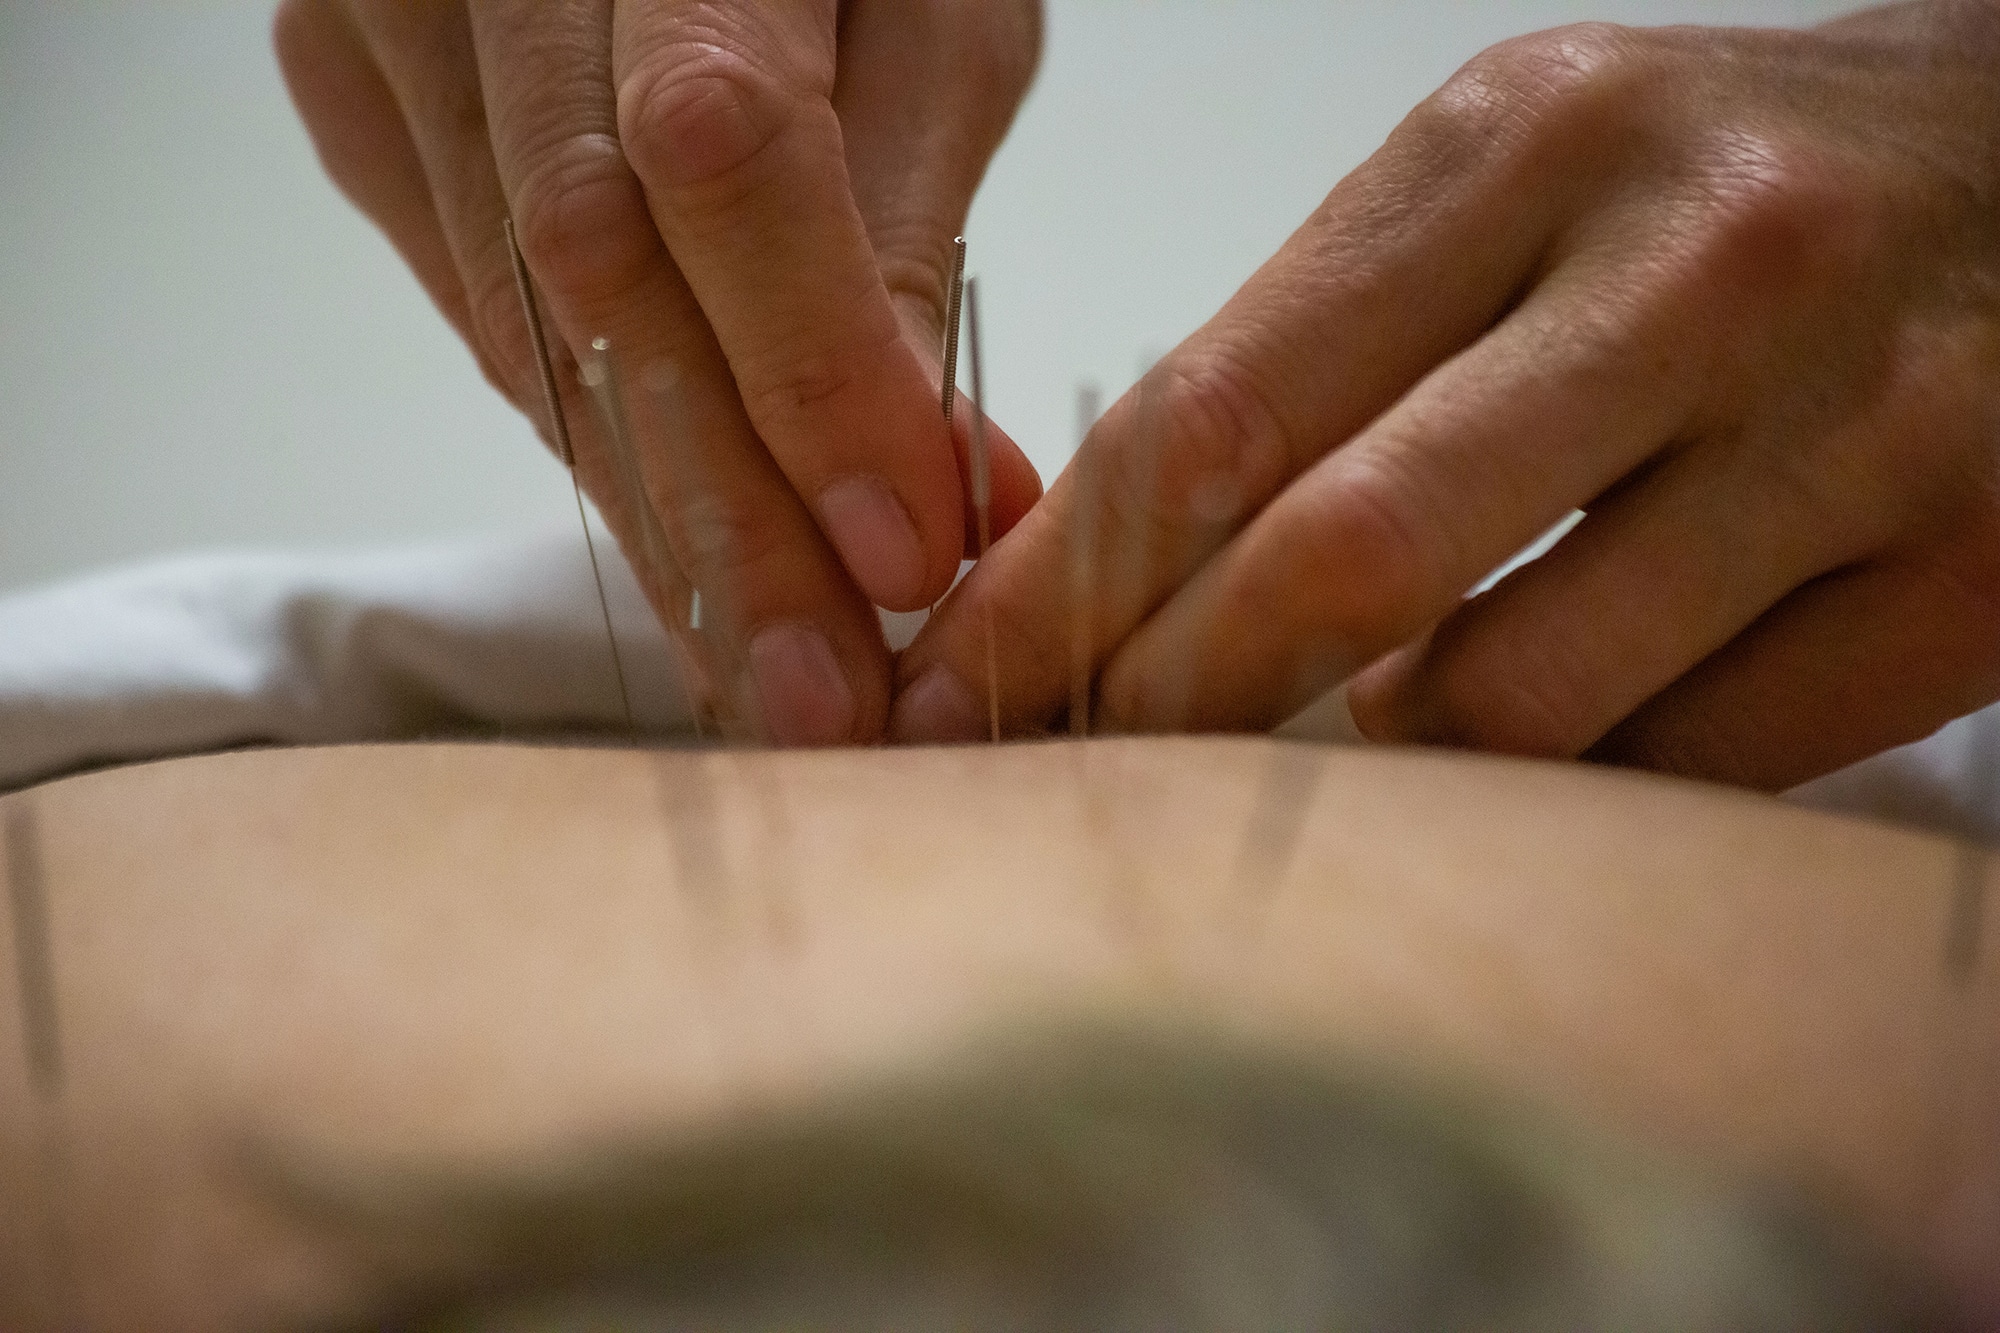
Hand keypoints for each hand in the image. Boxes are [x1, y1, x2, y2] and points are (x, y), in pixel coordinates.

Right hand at [274, 0, 1043, 744]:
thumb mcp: (938, 22)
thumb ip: (911, 234)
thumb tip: (922, 490)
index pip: (720, 156)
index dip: (811, 370)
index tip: (904, 553)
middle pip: (589, 279)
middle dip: (721, 515)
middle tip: (819, 691)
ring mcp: (381, 32)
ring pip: (520, 329)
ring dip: (657, 519)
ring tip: (767, 665)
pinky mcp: (358, 108)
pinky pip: (479, 320)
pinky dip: (596, 448)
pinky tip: (684, 553)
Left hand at [893, 3, 1999, 790]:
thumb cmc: (1719, 186)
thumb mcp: (1510, 183)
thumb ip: (1328, 350)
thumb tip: (1129, 571)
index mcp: (1526, 146)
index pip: (1218, 408)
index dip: (1060, 585)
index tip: (961, 686)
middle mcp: (1692, 271)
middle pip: (1346, 560)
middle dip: (1176, 703)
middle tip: (1091, 772)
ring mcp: (1853, 431)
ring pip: (1519, 702)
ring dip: (1383, 764)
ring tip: (1342, 749)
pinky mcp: (1969, 577)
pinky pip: (1689, 765)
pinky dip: (1563, 796)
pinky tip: (1527, 755)